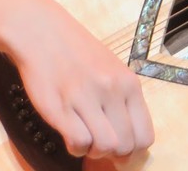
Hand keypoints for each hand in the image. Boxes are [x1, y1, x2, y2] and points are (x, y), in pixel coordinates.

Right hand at [5, 0, 154, 159]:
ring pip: (105, 146)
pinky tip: (70, 135)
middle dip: (113, 155)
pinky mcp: (60, 106)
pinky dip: (76, 147)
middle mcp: (112, 90)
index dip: (133, 151)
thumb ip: (122, 101)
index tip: (121, 151)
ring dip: (94, 151)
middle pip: (126, 145)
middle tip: (99, 146)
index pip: (145, 135)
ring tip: (84, 137)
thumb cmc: (78, 52)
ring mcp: (86, 98)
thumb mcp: (111, 70)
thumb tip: (128, 141)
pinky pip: (79, 142)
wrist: (42, 32)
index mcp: (129, 83)